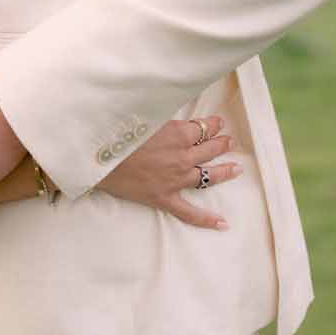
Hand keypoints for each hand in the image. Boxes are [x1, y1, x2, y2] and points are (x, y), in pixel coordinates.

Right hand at [95, 115, 239, 229]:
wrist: (99, 159)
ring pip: (209, 176)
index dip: (213, 124)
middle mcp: (182, 156)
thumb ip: (164, 115)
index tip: (218, 122)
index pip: (203, 128)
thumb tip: (174, 112)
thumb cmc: (118, 134)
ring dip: (225, 171)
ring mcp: (176, 179)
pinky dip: (206, 219)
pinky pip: (190, 212)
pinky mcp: (165, 198)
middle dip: (222, 143)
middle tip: (229, 141)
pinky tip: (222, 223)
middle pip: (210, 149)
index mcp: (178, 133)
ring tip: (236, 168)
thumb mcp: (145, 116)